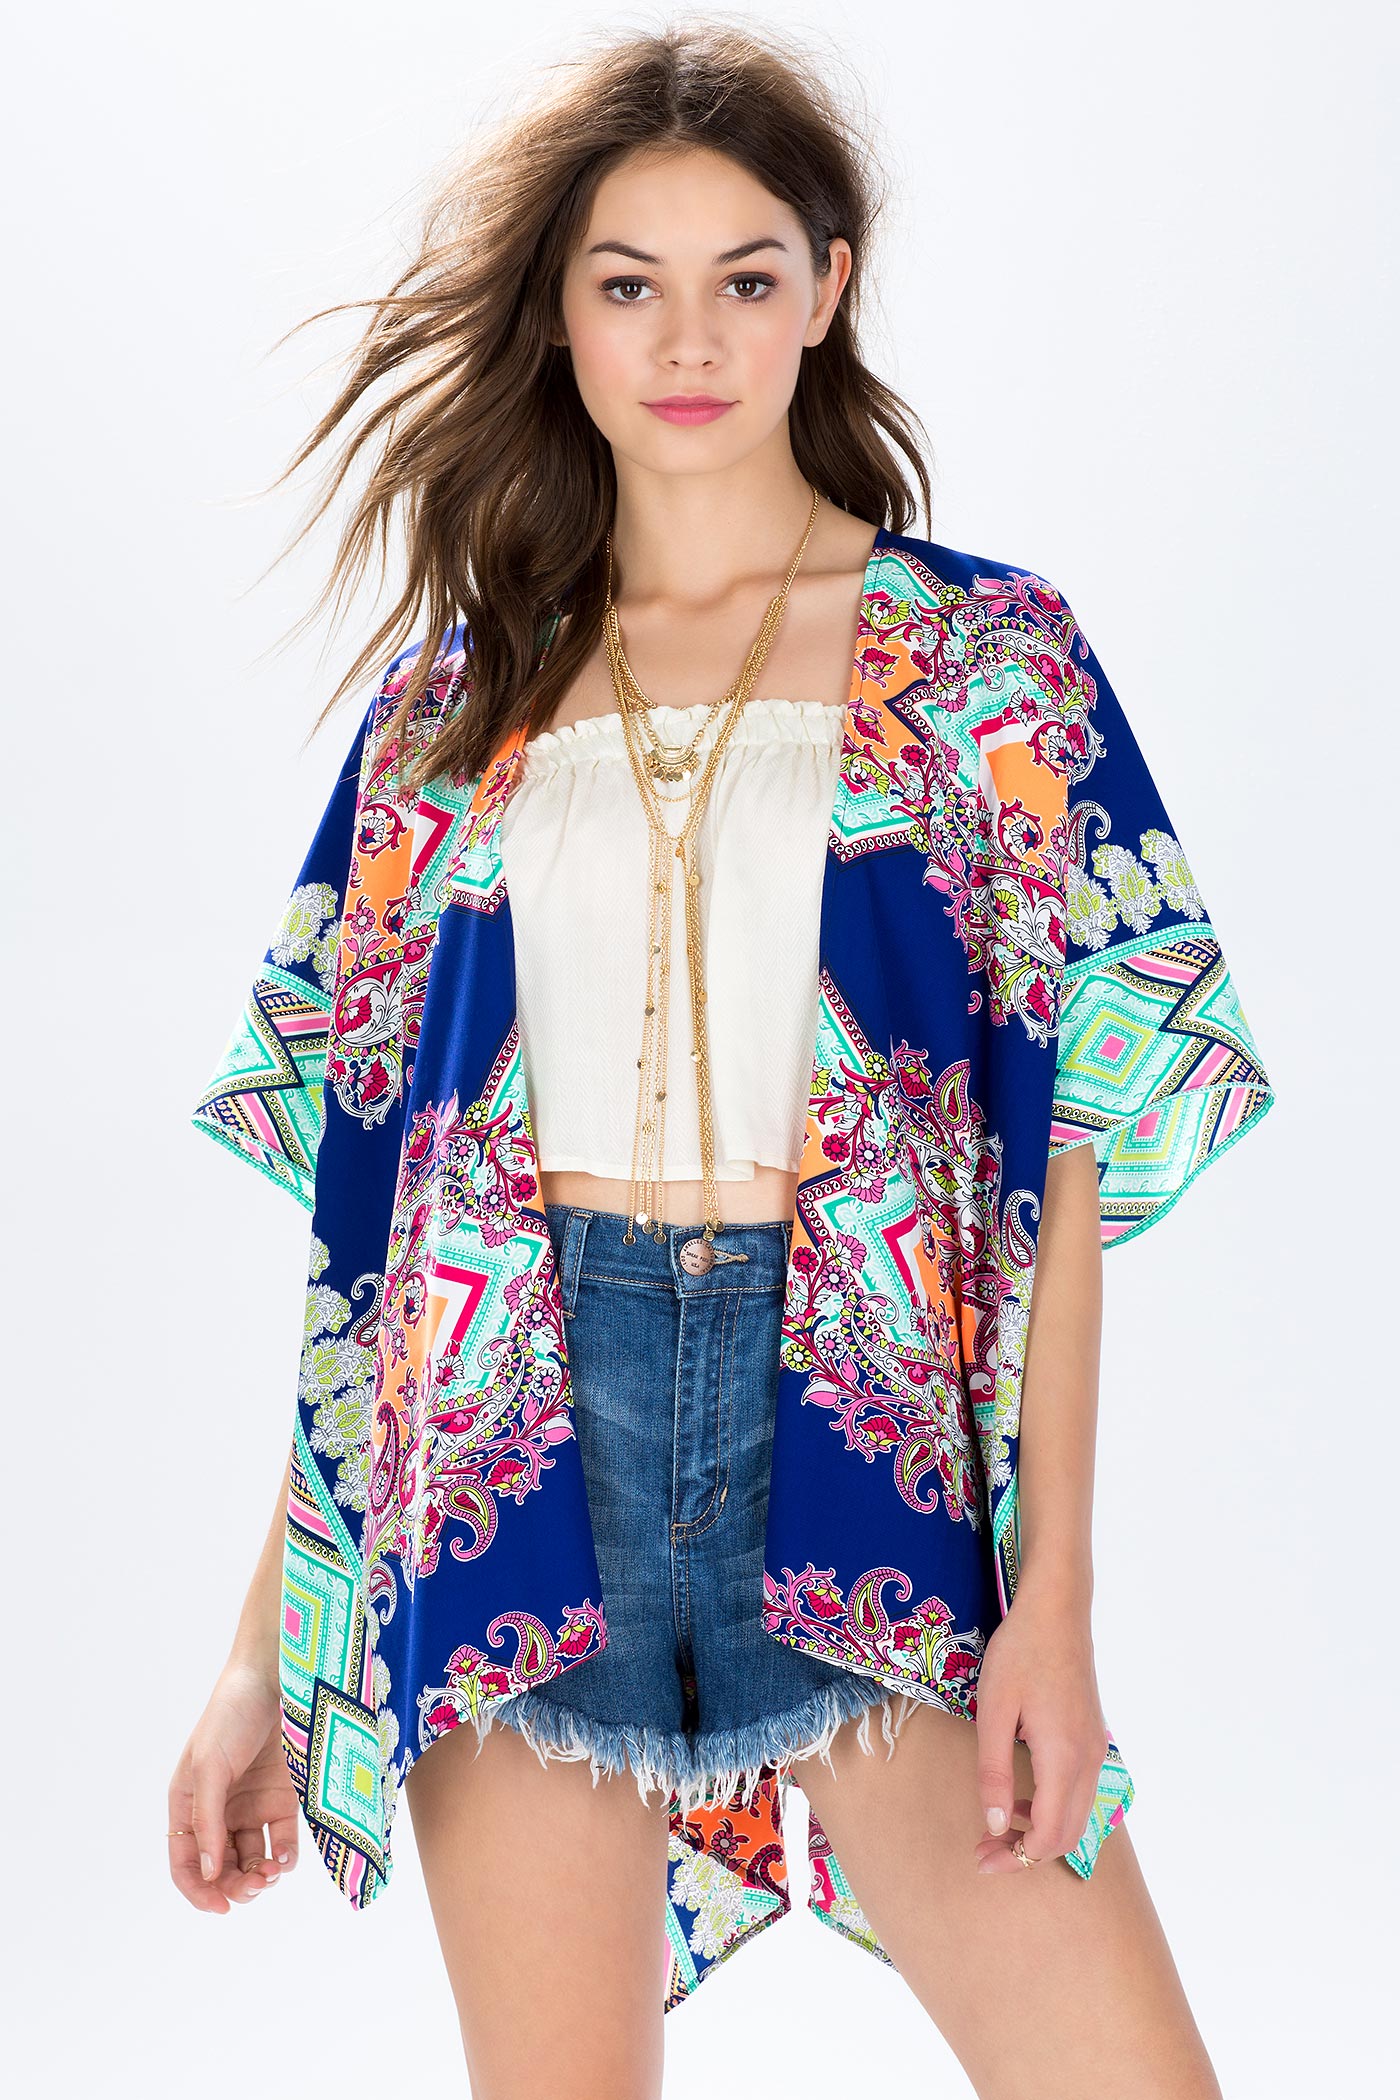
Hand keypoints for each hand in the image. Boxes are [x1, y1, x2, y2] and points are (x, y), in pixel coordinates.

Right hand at [167, 1659, 299, 1912]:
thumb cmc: (231, 1715)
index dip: (198, 1890)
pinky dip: (285, 1857)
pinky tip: (286, 1858)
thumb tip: (207, 1873)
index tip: (220, 1907)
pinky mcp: (285, 1798)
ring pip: (252, 1860)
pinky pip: (282, 1841)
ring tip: (271, 1872)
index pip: (185, 1862)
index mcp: (189, 1803)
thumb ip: (207, 1820)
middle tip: (254, 1887)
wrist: (277, 1677)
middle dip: (234, 1886)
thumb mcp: (210, 1766)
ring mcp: (253, 1805)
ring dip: (260, 1876)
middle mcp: (220, 1811)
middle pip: (221, 1867)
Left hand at [971, 1581, 1111, 1875]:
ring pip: (1077, 1817)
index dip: (1015, 1858)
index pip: (1049, 1836)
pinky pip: (1079, 1793)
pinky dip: (1053, 1810)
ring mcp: (1096, 1750)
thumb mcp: (993, 1711)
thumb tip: (996, 1825)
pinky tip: (1021, 1797)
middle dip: (1026, 1853)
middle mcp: (1089, 1762)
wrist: (1057, 1612)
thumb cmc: (1020, 1654)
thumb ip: (994, 1772)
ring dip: (1040, 1832)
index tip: (981, 1860)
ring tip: (997, 1826)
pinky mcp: (1092, 1739)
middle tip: (985, 1850)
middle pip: (1068, 1836)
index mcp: (1064, 1759)